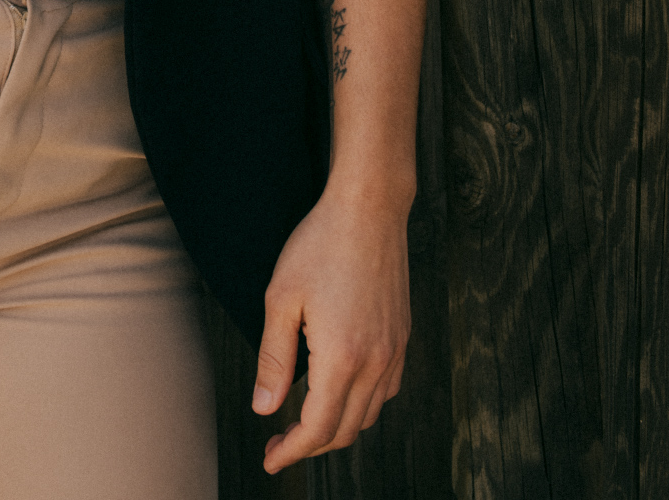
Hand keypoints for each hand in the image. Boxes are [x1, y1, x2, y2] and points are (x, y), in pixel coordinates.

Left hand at [251, 182, 410, 473]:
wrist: (369, 210)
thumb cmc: (320, 245)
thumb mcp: (281, 298)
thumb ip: (274, 359)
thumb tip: (265, 408)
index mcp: (342, 357)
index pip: (318, 428)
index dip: (292, 451)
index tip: (271, 459)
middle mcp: (375, 362)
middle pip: (344, 431)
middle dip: (310, 445)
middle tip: (279, 441)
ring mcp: (394, 352)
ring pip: (368, 416)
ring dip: (337, 427)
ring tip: (305, 419)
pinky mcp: (402, 338)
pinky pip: (386, 392)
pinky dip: (362, 405)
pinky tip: (340, 391)